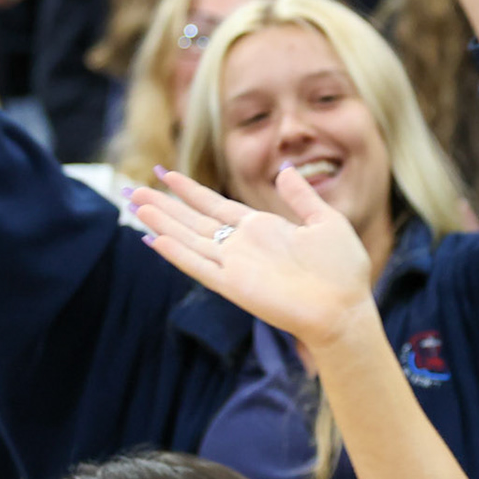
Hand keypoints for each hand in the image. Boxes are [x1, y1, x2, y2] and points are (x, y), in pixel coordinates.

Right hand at [131, 167, 375, 348]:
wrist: (345, 308)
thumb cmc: (342, 270)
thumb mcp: (326, 221)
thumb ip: (301, 197)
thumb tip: (284, 170)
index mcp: (262, 228)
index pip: (216, 205)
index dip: (190, 190)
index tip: (165, 174)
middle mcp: (242, 246)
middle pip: (194, 220)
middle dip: (164, 204)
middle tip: (133, 189)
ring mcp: (236, 266)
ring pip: (189, 239)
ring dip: (162, 222)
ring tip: (135, 204)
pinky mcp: (234, 285)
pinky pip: (199, 266)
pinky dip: (177, 253)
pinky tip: (154, 239)